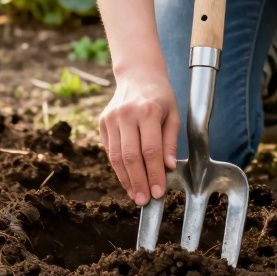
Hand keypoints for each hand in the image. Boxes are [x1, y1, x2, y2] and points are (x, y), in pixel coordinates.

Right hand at [99, 67, 179, 205]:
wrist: (137, 75)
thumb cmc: (160, 97)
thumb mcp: (173, 115)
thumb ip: (170, 142)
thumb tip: (169, 167)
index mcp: (148, 111)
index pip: (151, 150)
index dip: (154, 174)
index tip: (158, 192)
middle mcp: (127, 114)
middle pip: (131, 156)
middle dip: (138, 181)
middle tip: (144, 200)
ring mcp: (111, 118)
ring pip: (117, 156)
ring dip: (126, 179)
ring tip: (135, 195)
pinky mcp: (102, 122)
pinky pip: (110, 151)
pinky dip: (118, 168)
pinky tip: (127, 181)